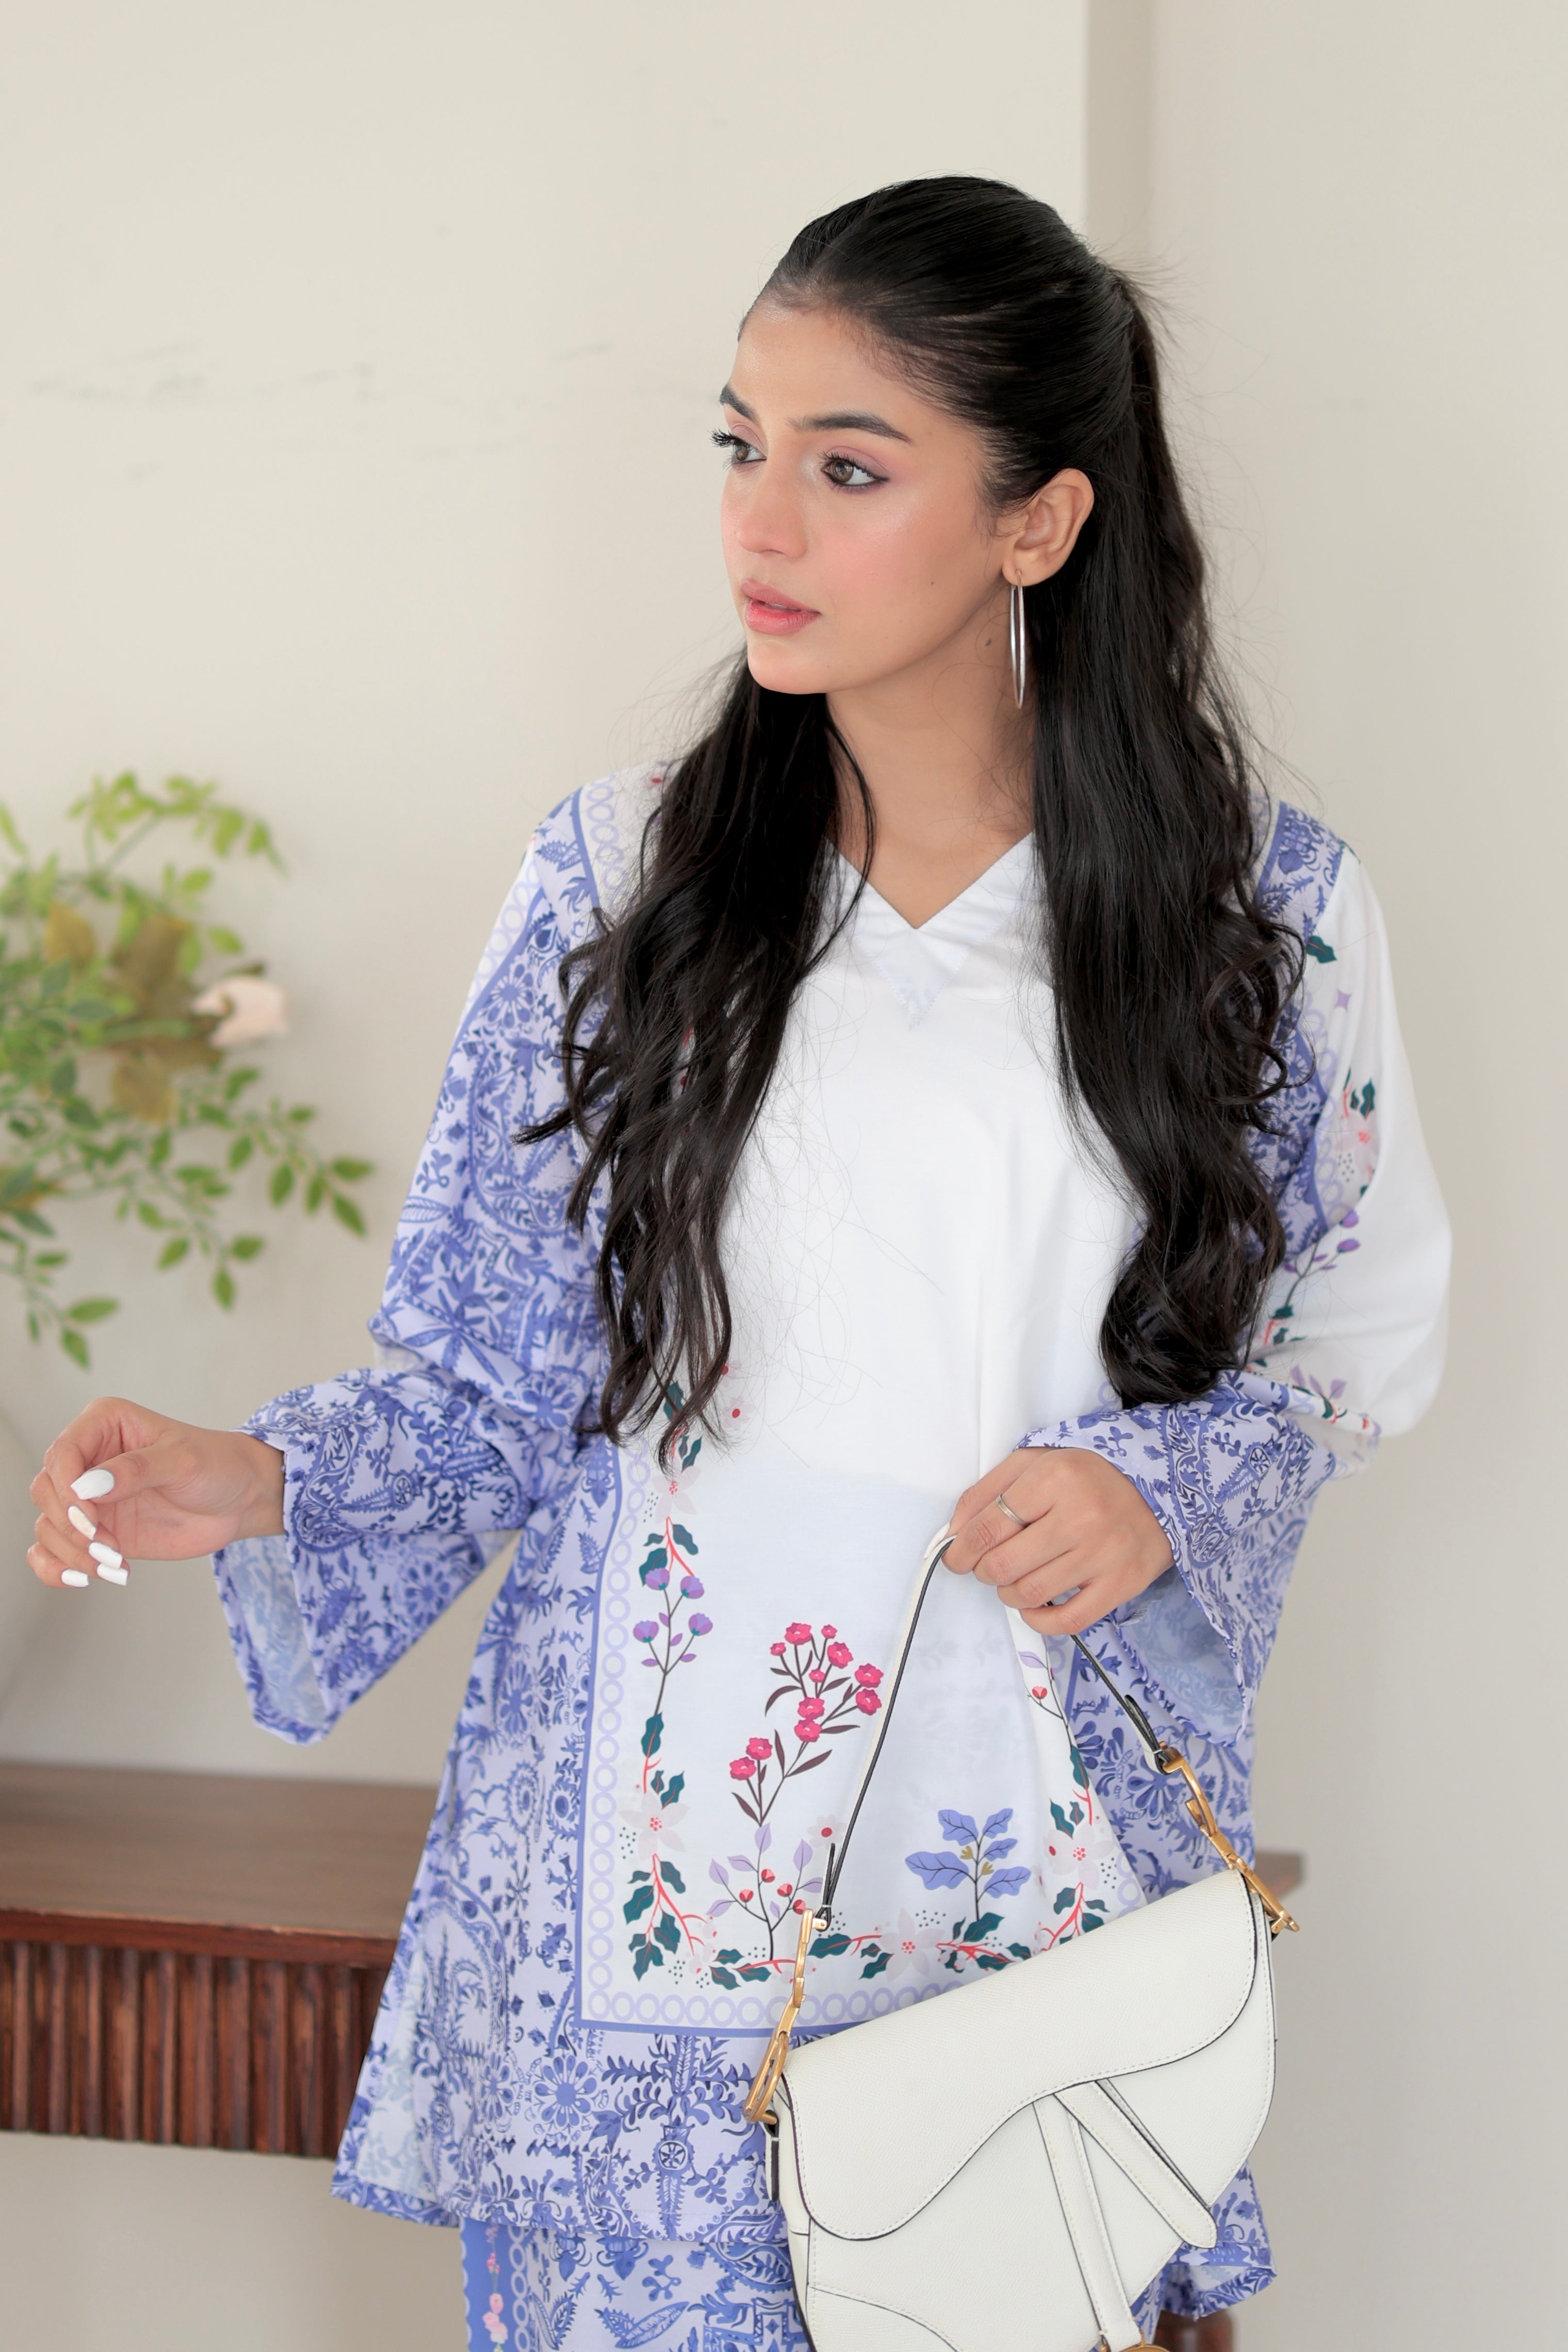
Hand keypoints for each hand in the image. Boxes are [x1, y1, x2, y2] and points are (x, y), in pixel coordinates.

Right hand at [29, 1395, 284, 1589]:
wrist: (239, 1499)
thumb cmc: (216, 1465)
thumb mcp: (182, 1460)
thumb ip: (135, 1469)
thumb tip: (87, 1487)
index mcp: (103, 1424)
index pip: (62, 1454)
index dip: (67, 1490)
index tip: (92, 1518)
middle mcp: (89, 1459)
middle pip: (46, 1491)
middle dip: (70, 1525)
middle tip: (107, 1546)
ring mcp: (89, 1498)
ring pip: (48, 1525)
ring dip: (71, 1552)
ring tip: (113, 1563)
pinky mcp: (96, 1531)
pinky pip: (54, 1551)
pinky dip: (58, 1569)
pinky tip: (88, 1577)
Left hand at [943, 1446, 1172, 1637]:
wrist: (1157, 1493)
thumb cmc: (1086, 1478)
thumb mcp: (1034, 1463)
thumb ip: (987, 1491)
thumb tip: (954, 1532)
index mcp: (1055, 1478)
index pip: (988, 1526)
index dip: (961, 1549)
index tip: (956, 1556)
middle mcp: (1081, 1516)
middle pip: (1004, 1564)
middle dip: (984, 1571)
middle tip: (987, 1566)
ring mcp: (1104, 1554)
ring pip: (1030, 1594)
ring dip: (1008, 1593)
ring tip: (1013, 1579)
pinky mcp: (1121, 1584)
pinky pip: (1067, 1620)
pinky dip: (1039, 1620)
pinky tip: (1033, 1605)